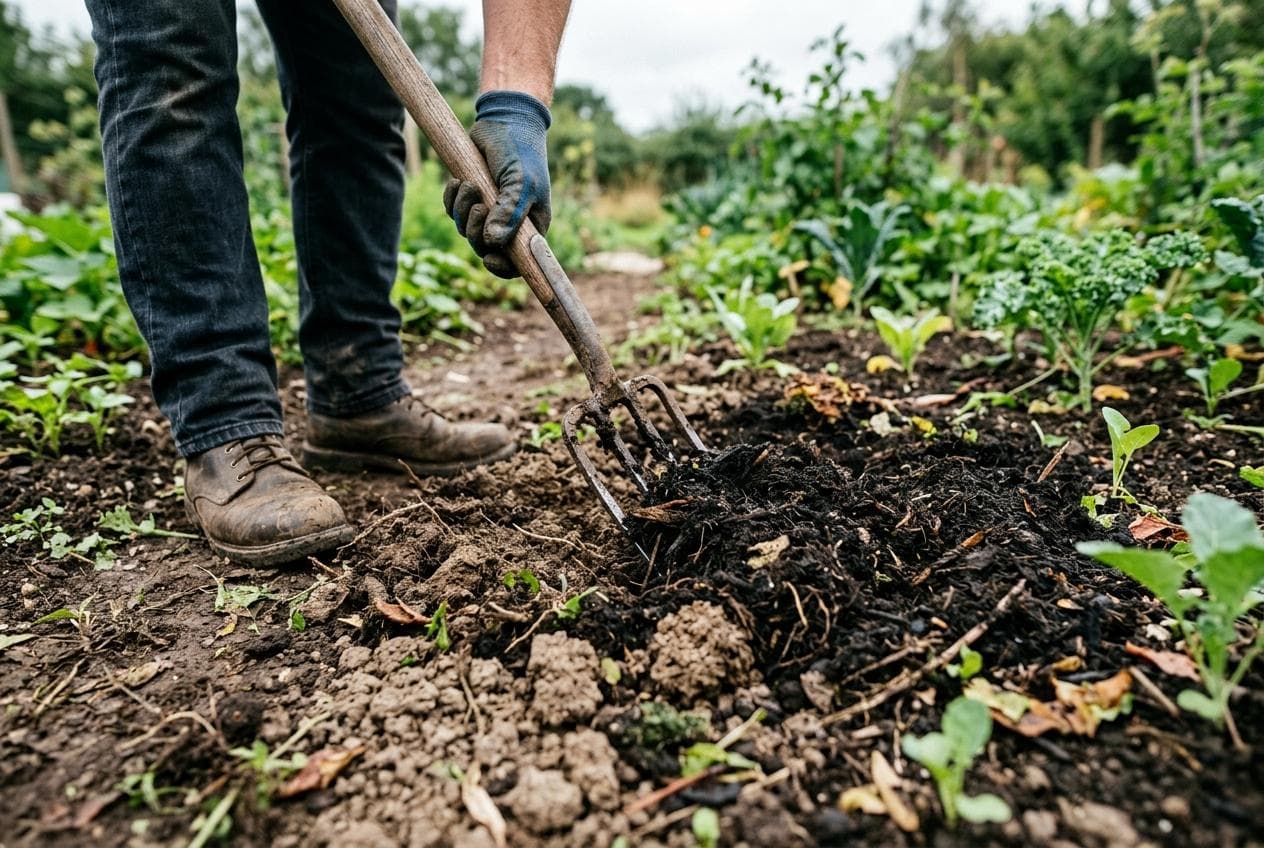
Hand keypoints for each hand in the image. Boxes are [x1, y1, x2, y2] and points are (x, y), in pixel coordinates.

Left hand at [444, 91, 551, 278]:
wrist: (504, 121)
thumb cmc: (521, 152)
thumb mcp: (520, 181)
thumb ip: (509, 211)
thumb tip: (493, 241)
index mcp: (530, 226)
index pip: (518, 262)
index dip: (502, 267)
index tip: (488, 258)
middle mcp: (510, 223)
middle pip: (486, 248)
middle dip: (475, 232)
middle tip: (477, 207)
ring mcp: (489, 211)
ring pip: (467, 230)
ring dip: (461, 211)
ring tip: (466, 184)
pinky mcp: (472, 197)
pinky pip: (454, 212)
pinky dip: (451, 200)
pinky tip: (456, 181)